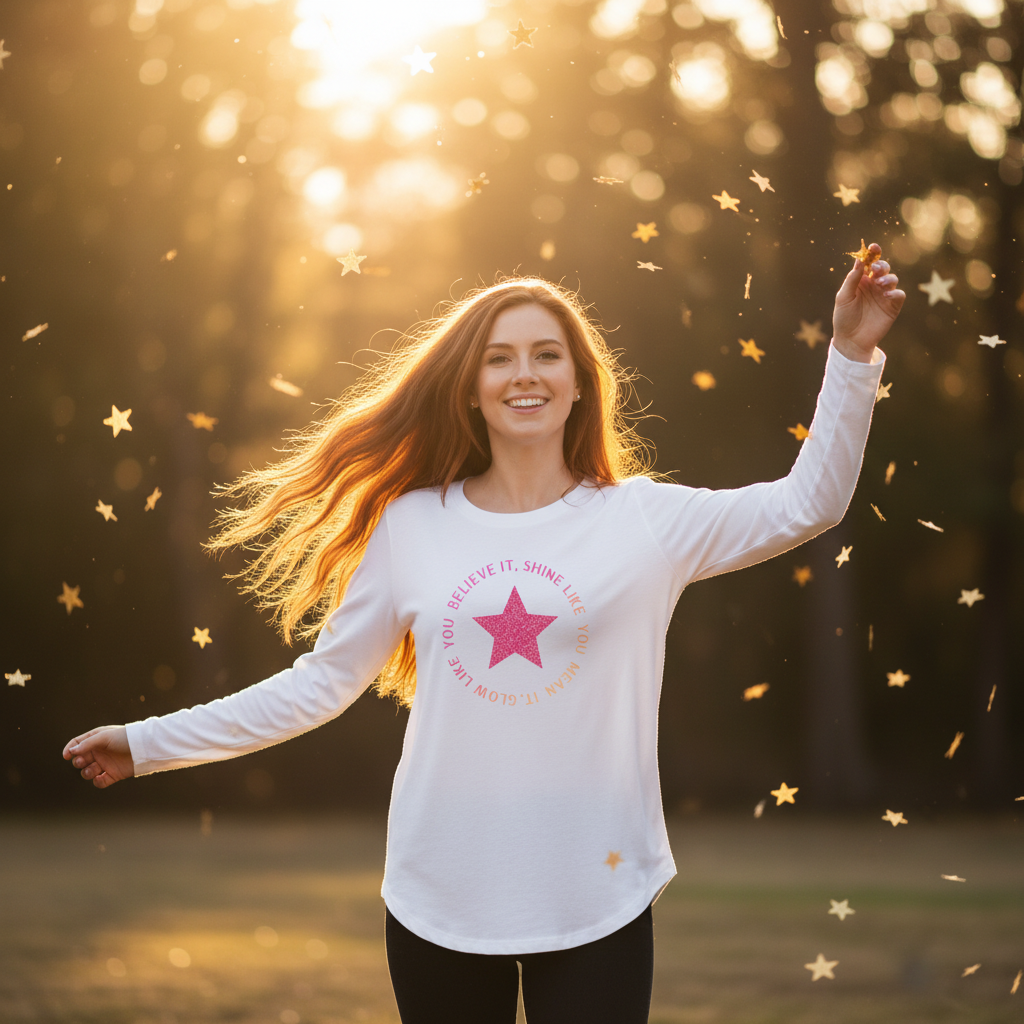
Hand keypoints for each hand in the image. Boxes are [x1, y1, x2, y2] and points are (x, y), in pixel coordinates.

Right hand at [63, 726, 133, 788]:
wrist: (145, 748)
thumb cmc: (125, 738)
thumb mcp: (105, 737)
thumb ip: (87, 744)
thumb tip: (71, 751)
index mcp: (96, 740)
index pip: (77, 744)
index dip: (69, 750)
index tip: (67, 756)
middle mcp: (99, 752)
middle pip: (80, 760)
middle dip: (78, 762)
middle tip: (84, 761)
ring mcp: (105, 764)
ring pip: (87, 772)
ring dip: (87, 772)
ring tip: (94, 769)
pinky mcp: (113, 775)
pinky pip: (99, 782)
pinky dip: (98, 782)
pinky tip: (101, 777)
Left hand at [832, 242, 904, 363]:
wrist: (850, 340)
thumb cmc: (843, 318)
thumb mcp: (843, 297)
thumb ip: (852, 279)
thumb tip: (859, 260)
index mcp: (861, 281)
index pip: (869, 263)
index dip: (872, 253)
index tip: (873, 246)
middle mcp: (874, 285)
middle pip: (883, 268)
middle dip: (881, 265)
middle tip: (875, 270)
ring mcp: (884, 295)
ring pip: (893, 279)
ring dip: (888, 278)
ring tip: (880, 284)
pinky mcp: (892, 307)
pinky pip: (899, 295)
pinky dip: (895, 293)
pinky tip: (886, 296)